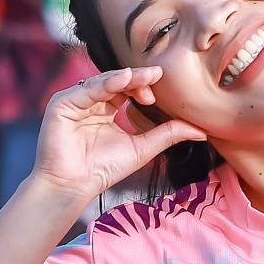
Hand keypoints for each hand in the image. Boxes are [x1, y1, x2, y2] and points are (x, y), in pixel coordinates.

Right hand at [31, 68, 205, 205]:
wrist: (74, 187)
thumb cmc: (104, 169)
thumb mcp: (142, 148)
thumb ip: (168, 134)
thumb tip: (201, 130)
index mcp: (106, 109)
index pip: (127, 90)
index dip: (144, 87)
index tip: (159, 95)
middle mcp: (90, 102)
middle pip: (117, 81)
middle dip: (138, 79)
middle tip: (158, 76)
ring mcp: (75, 102)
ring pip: (103, 81)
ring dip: (126, 78)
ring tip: (145, 77)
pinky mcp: (62, 104)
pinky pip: (86, 89)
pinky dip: (106, 83)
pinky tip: (124, 79)